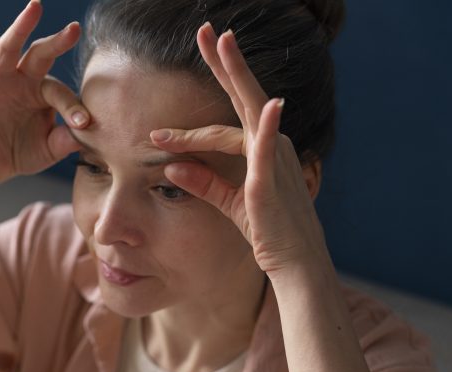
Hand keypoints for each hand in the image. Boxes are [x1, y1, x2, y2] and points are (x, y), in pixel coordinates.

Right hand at [0, 0, 89, 185]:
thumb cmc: (25, 151)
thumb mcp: (50, 149)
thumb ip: (67, 140)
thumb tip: (86, 133)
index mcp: (44, 92)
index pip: (60, 93)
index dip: (72, 108)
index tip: (84, 124)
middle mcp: (23, 80)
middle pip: (40, 54)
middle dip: (57, 42)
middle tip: (74, 29)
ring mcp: (0, 83)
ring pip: (9, 49)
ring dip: (21, 27)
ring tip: (35, 7)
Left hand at [148, 23, 328, 277]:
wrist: (294, 261)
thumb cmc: (268, 231)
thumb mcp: (229, 203)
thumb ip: (203, 183)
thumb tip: (172, 167)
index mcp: (260, 149)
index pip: (221, 126)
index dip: (189, 125)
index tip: (157, 131)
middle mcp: (270, 144)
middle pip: (242, 95)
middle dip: (224, 62)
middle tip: (207, 30)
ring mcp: (273, 157)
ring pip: (249, 109)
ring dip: (236, 74)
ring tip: (223, 43)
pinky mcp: (271, 179)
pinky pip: (268, 147)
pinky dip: (267, 124)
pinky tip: (269, 103)